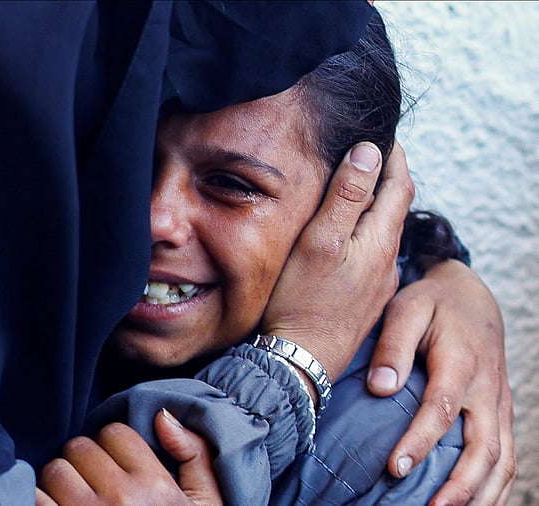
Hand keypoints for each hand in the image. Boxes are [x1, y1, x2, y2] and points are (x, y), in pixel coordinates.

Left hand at [37, 409, 221, 504]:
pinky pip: (32, 500)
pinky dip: (37, 504)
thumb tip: (163, 416)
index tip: (114, 468)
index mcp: (156, 487)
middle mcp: (120, 500)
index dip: (112, 449)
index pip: (114, 433)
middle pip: (78, 447)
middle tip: (92, 486)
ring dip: (57, 485)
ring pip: (52, 471)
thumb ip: (196, 456)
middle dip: (82, 464)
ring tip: (73, 504)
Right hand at [262, 142, 412, 381]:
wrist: (301, 362)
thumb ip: (346, 196)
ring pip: (383, 232)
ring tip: (353, 189)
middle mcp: (386, 261)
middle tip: (369, 153)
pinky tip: (344, 238)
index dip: (393, 155)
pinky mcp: (365, 300)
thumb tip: (370, 150)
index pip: (399, 184)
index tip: (382, 133)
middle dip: (386, 176)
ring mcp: (378, 283)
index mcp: (379, 241)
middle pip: (395, 207)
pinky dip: (364, 233)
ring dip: (374, 206)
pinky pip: (372, 255)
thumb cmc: (302, 303)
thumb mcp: (320, 241)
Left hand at [368, 259, 516, 504]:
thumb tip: (379, 387)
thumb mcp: (407, 310)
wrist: (471, 295)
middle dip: (460, 484)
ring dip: (480, 493)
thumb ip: (393, 347)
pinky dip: (495, 487)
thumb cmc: (431, 303)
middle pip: (483, 446)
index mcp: (461, 363)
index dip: (420, 441)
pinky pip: (507, 457)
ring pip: (502, 459)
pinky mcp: (500, 414)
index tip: (395, 468)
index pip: (442, 410)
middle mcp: (487, 390)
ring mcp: (499, 404)